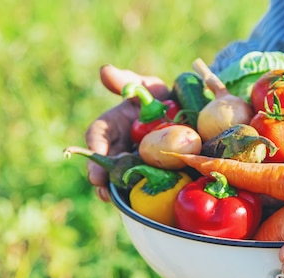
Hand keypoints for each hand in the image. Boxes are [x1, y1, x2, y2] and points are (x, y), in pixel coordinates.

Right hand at [85, 65, 168, 201]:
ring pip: (120, 178)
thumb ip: (128, 82)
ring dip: (116, 189)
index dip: (94, 147)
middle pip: (104, 163)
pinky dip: (142, 193)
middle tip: (102, 188)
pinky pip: (144, 186)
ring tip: (114, 199)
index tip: (95, 155)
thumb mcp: (146, 87)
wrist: (188, 114)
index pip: (97, 135)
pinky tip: (143, 201)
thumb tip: (105, 70)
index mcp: (113, 126)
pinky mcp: (152, 175)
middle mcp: (119, 147)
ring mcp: (135, 163)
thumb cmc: (161, 99)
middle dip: (102, 176)